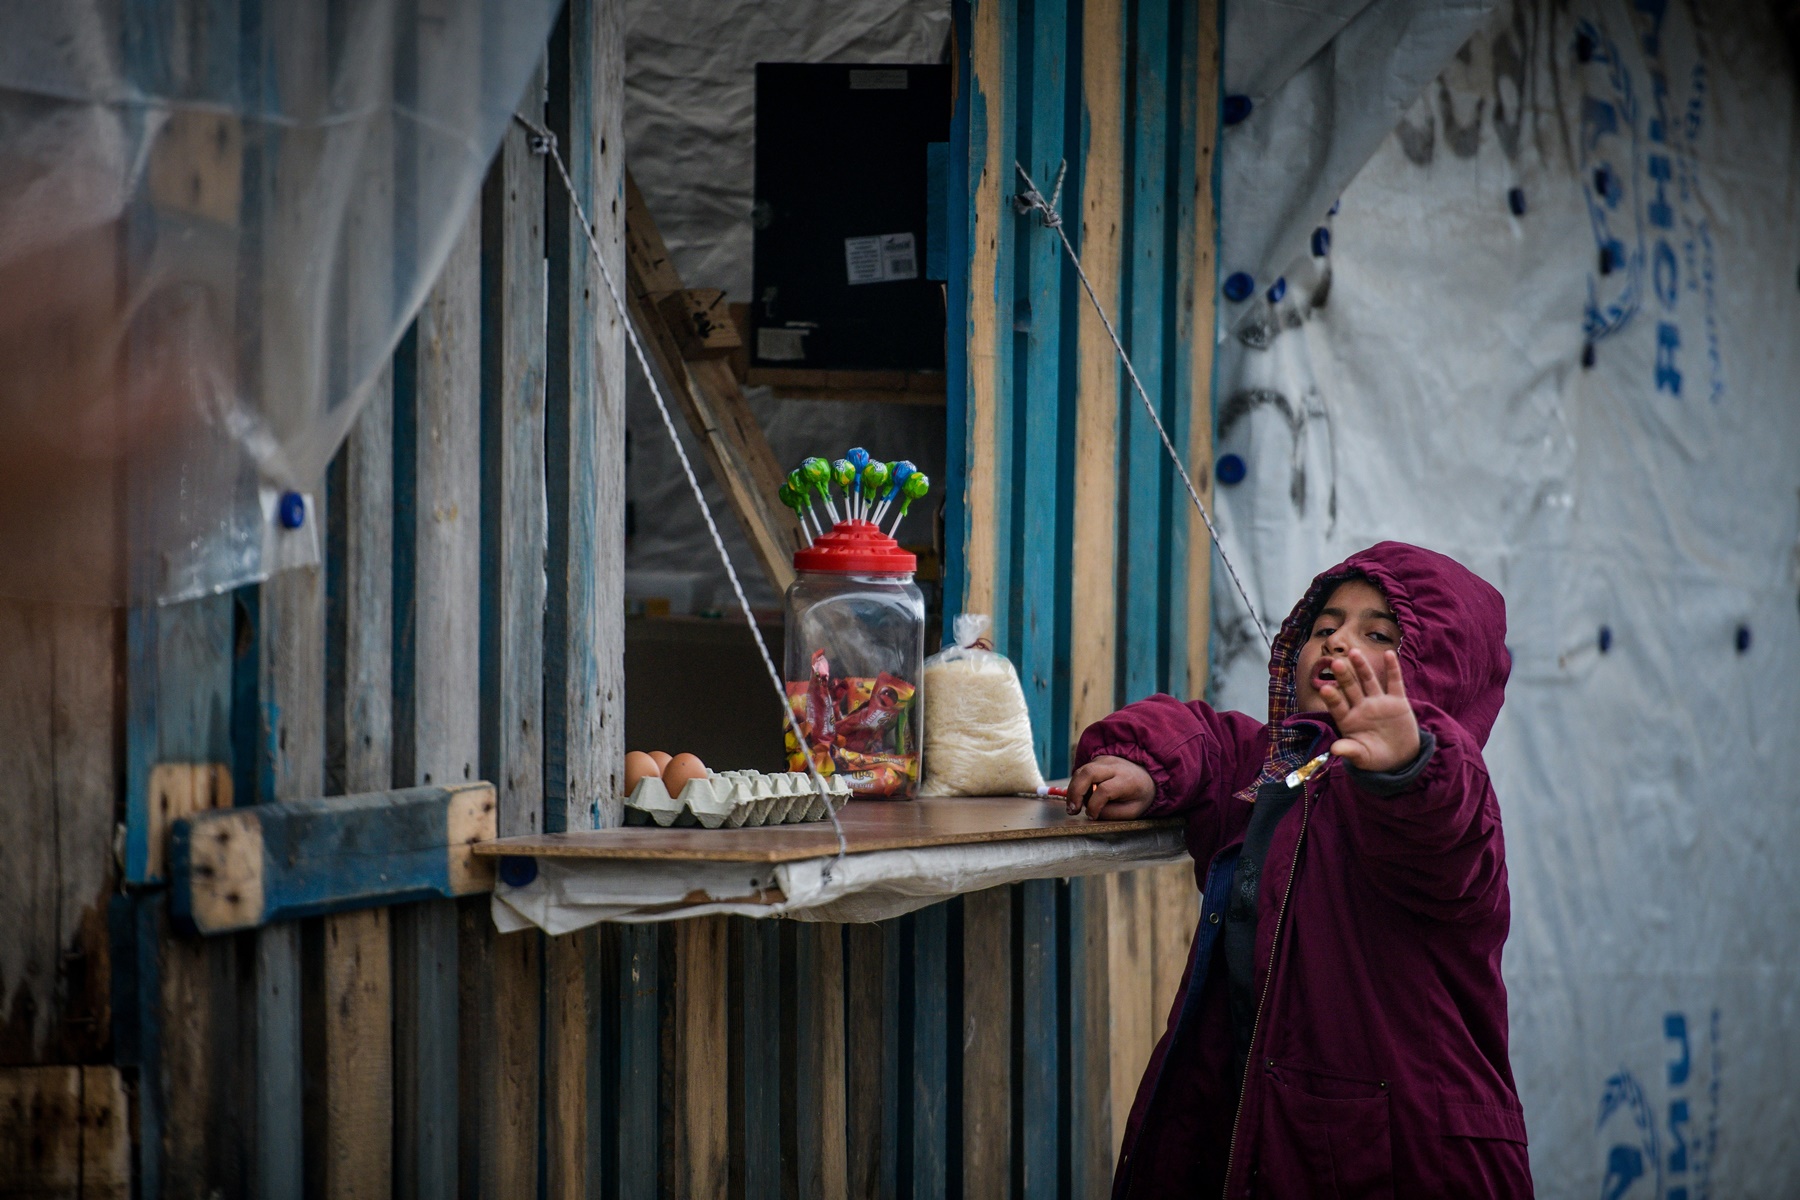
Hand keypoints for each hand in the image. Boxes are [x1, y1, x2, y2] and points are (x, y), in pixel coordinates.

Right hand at [1066, 755, 1154, 819]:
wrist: (1146, 775)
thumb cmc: (1139, 796)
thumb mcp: (1133, 811)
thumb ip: (1113, 814)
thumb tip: (1092, 811)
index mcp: (1127, 780)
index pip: (1105, 790)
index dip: (1094, 805)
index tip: (1092, 816)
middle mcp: (1114, 766)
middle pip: (1088, 773)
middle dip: (1075, 792)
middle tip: (1072, 810)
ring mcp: (1104, 760)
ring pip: (1080, 771)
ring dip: (1072, 790)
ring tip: (1072, 806)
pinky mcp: (1096, 760)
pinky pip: (1081, 771)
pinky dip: (1076, 785)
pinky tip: (1079, 797)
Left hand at [1318, 648, 1420, 772]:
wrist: (1401, 758)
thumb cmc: (1376, 758)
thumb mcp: (1362, 757)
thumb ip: (1350, 751)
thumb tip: (1334, 749)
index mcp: (1348, 720)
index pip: (1338, 706)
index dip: (1332, 697)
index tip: (1325, 688)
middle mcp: (1361, 707)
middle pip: (1350, 688)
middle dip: (1344, 676)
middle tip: (1335, 663)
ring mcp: (1378, 702)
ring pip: (1368, 681)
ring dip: (1362, 667)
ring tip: (1354, 652)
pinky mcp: (1397, 701)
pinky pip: (1394, 682)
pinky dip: (1392, 669)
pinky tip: (1388, 654)